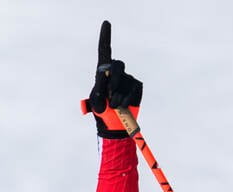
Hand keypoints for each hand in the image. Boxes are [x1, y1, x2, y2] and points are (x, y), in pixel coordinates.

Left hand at [82, 20, 142, 137]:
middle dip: (113, 79)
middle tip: (110, 95)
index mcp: (103, 73)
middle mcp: (116, 73)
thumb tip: (105, 74)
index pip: (105, 51)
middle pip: (117, 65)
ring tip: (113, 106)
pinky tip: (122, 107)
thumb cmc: (102, 113)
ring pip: (123, 81)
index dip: (105, 37)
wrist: (114, 128)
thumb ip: (98, 88)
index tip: (106, 23)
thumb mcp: (96, 102)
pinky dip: (125, 100)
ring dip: (117, 96)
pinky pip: (131, 90)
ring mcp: (128, 80)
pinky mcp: (137, 87)